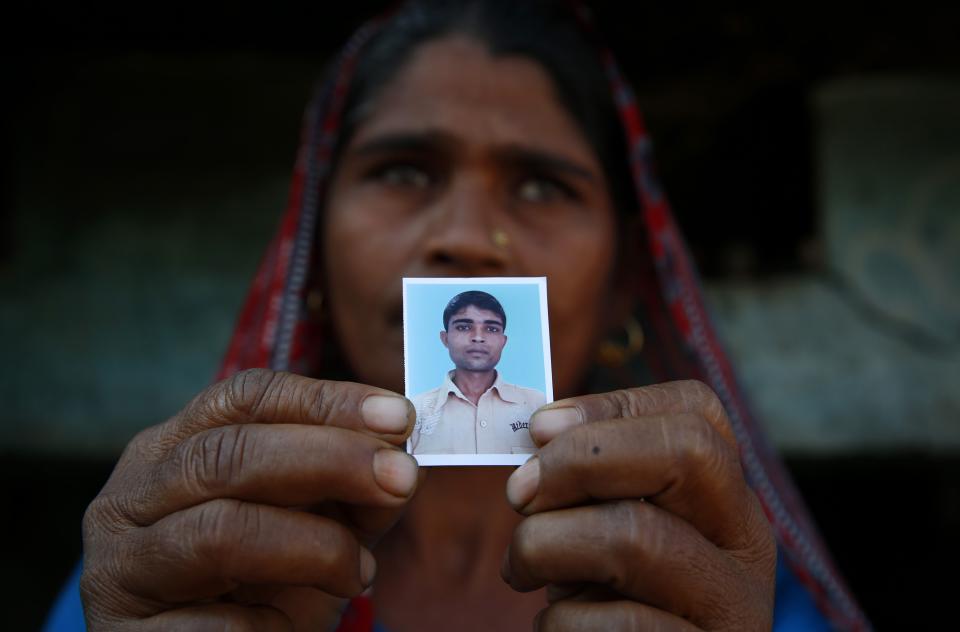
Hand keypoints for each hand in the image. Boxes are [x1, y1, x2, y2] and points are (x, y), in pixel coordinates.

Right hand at [81, 369, 418, 630]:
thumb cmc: (258, 582)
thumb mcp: (310, 523)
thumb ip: (349, 491)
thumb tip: (402, 463)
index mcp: (175, 448)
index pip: (245, 397)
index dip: (325, 401)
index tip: (396, 416)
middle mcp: (133, 495)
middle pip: (227, 454)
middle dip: (328, 458)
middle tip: (400, 477)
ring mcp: (121, 566)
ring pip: (219, 532)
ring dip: (312, 545)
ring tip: (360, 572)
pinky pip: (216, 624)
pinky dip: (275, 624)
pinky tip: (301, 627)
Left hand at [501, 380, 775, 630]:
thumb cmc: (610, 602)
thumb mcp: (611, 532)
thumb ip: (593, 486)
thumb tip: (544, 433)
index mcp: (725, 497)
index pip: (696, 411)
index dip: (611, 406)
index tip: (540, 428)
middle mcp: (746, 542)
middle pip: (686, 451)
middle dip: (581, 458)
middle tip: (519, 493)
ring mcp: (733, 605)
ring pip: (635, 537)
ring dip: (545, 545)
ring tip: (520, 568)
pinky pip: (618, 622)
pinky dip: (561, 621)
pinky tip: (558, 626)